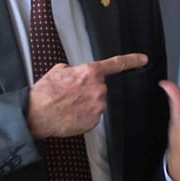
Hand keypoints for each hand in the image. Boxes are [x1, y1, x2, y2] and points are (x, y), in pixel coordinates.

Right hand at [26, 53, 146, 138]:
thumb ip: (77, 70)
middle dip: (89, 89)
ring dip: (86, 102)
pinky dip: (84, 114)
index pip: (116, 64)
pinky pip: (93, 114)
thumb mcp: (60, 70)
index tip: (143, 59)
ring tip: (68, 104)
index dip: (132, 60)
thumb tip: (81, 74)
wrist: (36, 114)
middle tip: (71, 93)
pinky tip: (71, 113)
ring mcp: (98, 106)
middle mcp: (98, 89)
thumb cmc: (45, 91)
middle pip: (100, 87)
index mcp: (90, 72)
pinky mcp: (94, 121)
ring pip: (97, 101)